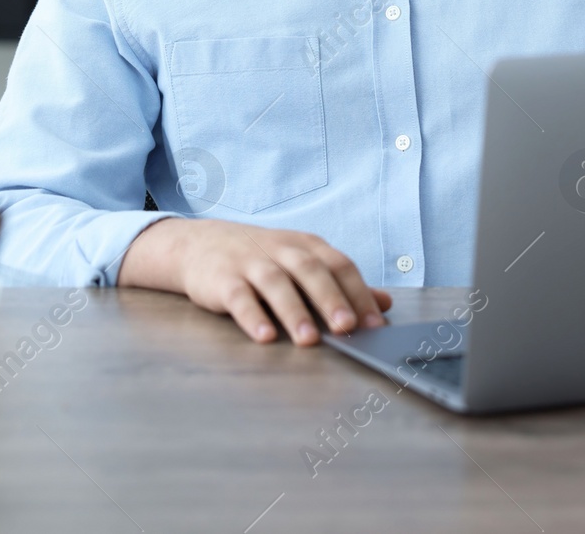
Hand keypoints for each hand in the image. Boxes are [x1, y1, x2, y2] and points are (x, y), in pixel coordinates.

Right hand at [119, 217, 392, 344]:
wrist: (198, 244)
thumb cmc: (260, 258)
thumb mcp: (302, 262)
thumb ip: (342, 284)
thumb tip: (385, 304)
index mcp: (306, 246)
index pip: (339, 265)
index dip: (359, 293)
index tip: (375, 323)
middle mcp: (282, 250)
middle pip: (311, 271)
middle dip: (331, 300)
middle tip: (347, 328)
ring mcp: (251, 263)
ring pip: (276, 284)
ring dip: (294, 312)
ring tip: (308, 340)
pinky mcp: (222, 279)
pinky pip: (239, 297)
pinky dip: (252, 316)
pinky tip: (265, 336)